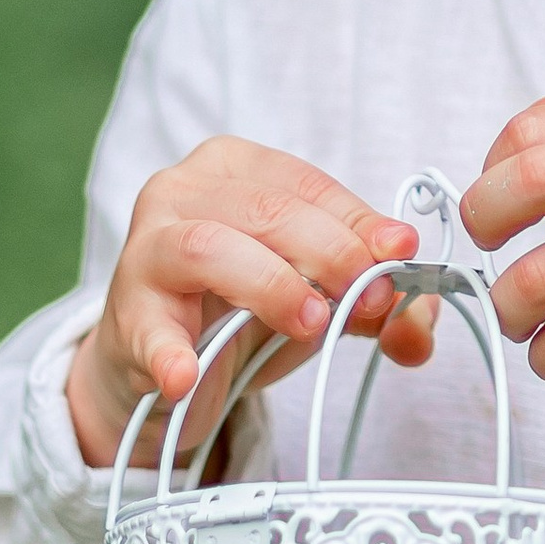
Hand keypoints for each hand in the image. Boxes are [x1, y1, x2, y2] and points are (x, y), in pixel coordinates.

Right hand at [67, 138, 437, 470]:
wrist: (166, 366)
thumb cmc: (241, 309)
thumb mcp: (316, 294)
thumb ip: (370, 300)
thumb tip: (420, 325)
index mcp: (235, 167)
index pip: (307, 185)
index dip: (359, 224)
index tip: (399, 260)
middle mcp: (183, 189)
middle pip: (266, 210)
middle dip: (330, 254)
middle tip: (369, 300)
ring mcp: (145, 248)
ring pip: (208, 247)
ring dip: (270, 286)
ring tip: (311, 325)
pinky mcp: (124, 314)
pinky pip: (147, 329)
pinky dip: (169, 353)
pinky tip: (186, 376)